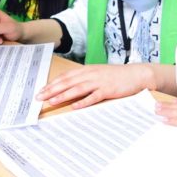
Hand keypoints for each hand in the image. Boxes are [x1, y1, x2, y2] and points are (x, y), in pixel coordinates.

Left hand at [37, 64, 153, 108]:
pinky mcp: (108, 90)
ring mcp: (99, 82)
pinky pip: (94, 97)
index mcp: (87, 70)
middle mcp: (91, 74)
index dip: (52, 83)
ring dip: (63, 95)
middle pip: (67, 82)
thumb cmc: (117, 76)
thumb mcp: (98, 74)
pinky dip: (84, 102)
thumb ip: (85, 80)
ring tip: (52, 101)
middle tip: (39, 97)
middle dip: (52, 89)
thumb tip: (70, 88)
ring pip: (78, 88)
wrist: (136, 74)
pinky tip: (75, 107)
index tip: (41, 90)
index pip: (65, 76)